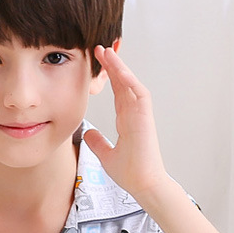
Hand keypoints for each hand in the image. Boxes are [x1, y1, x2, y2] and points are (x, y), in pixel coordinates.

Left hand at [83, 45, 169, 202]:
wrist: (143, 184)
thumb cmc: (130, 173)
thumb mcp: (106, 155)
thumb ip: (98, 142)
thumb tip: (87, 134)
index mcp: (127, 120)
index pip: (117, 92)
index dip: (108, 76)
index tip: (96, 63)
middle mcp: (134, 114)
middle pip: (123, 83)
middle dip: (112, 65)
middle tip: (99, 48)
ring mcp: (141, 114)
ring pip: (130, 83)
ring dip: (120, 67)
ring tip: (107, 51)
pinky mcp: (146, 118)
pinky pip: (139, 93)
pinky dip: (130, 80)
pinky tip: (118, 69)